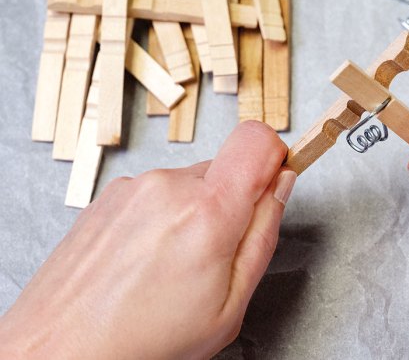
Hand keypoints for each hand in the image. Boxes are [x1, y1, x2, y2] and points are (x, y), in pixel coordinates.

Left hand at [0, 121, 296, 358]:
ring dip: (192, 215)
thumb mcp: (229, 306)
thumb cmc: (142, 342)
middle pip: (225, 168)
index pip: (257, 139)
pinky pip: (156, 193)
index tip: (271, 185)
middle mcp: (168, 186)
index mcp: (208, 211)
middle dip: (230, 204)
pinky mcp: (109, 194)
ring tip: (170, 266)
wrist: (58, 349)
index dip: (274, 158)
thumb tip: (281, 186)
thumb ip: (264, 236)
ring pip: (189, 183)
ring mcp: (134, 187)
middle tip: (212, 256)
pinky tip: (144, 261)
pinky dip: (160, 219)